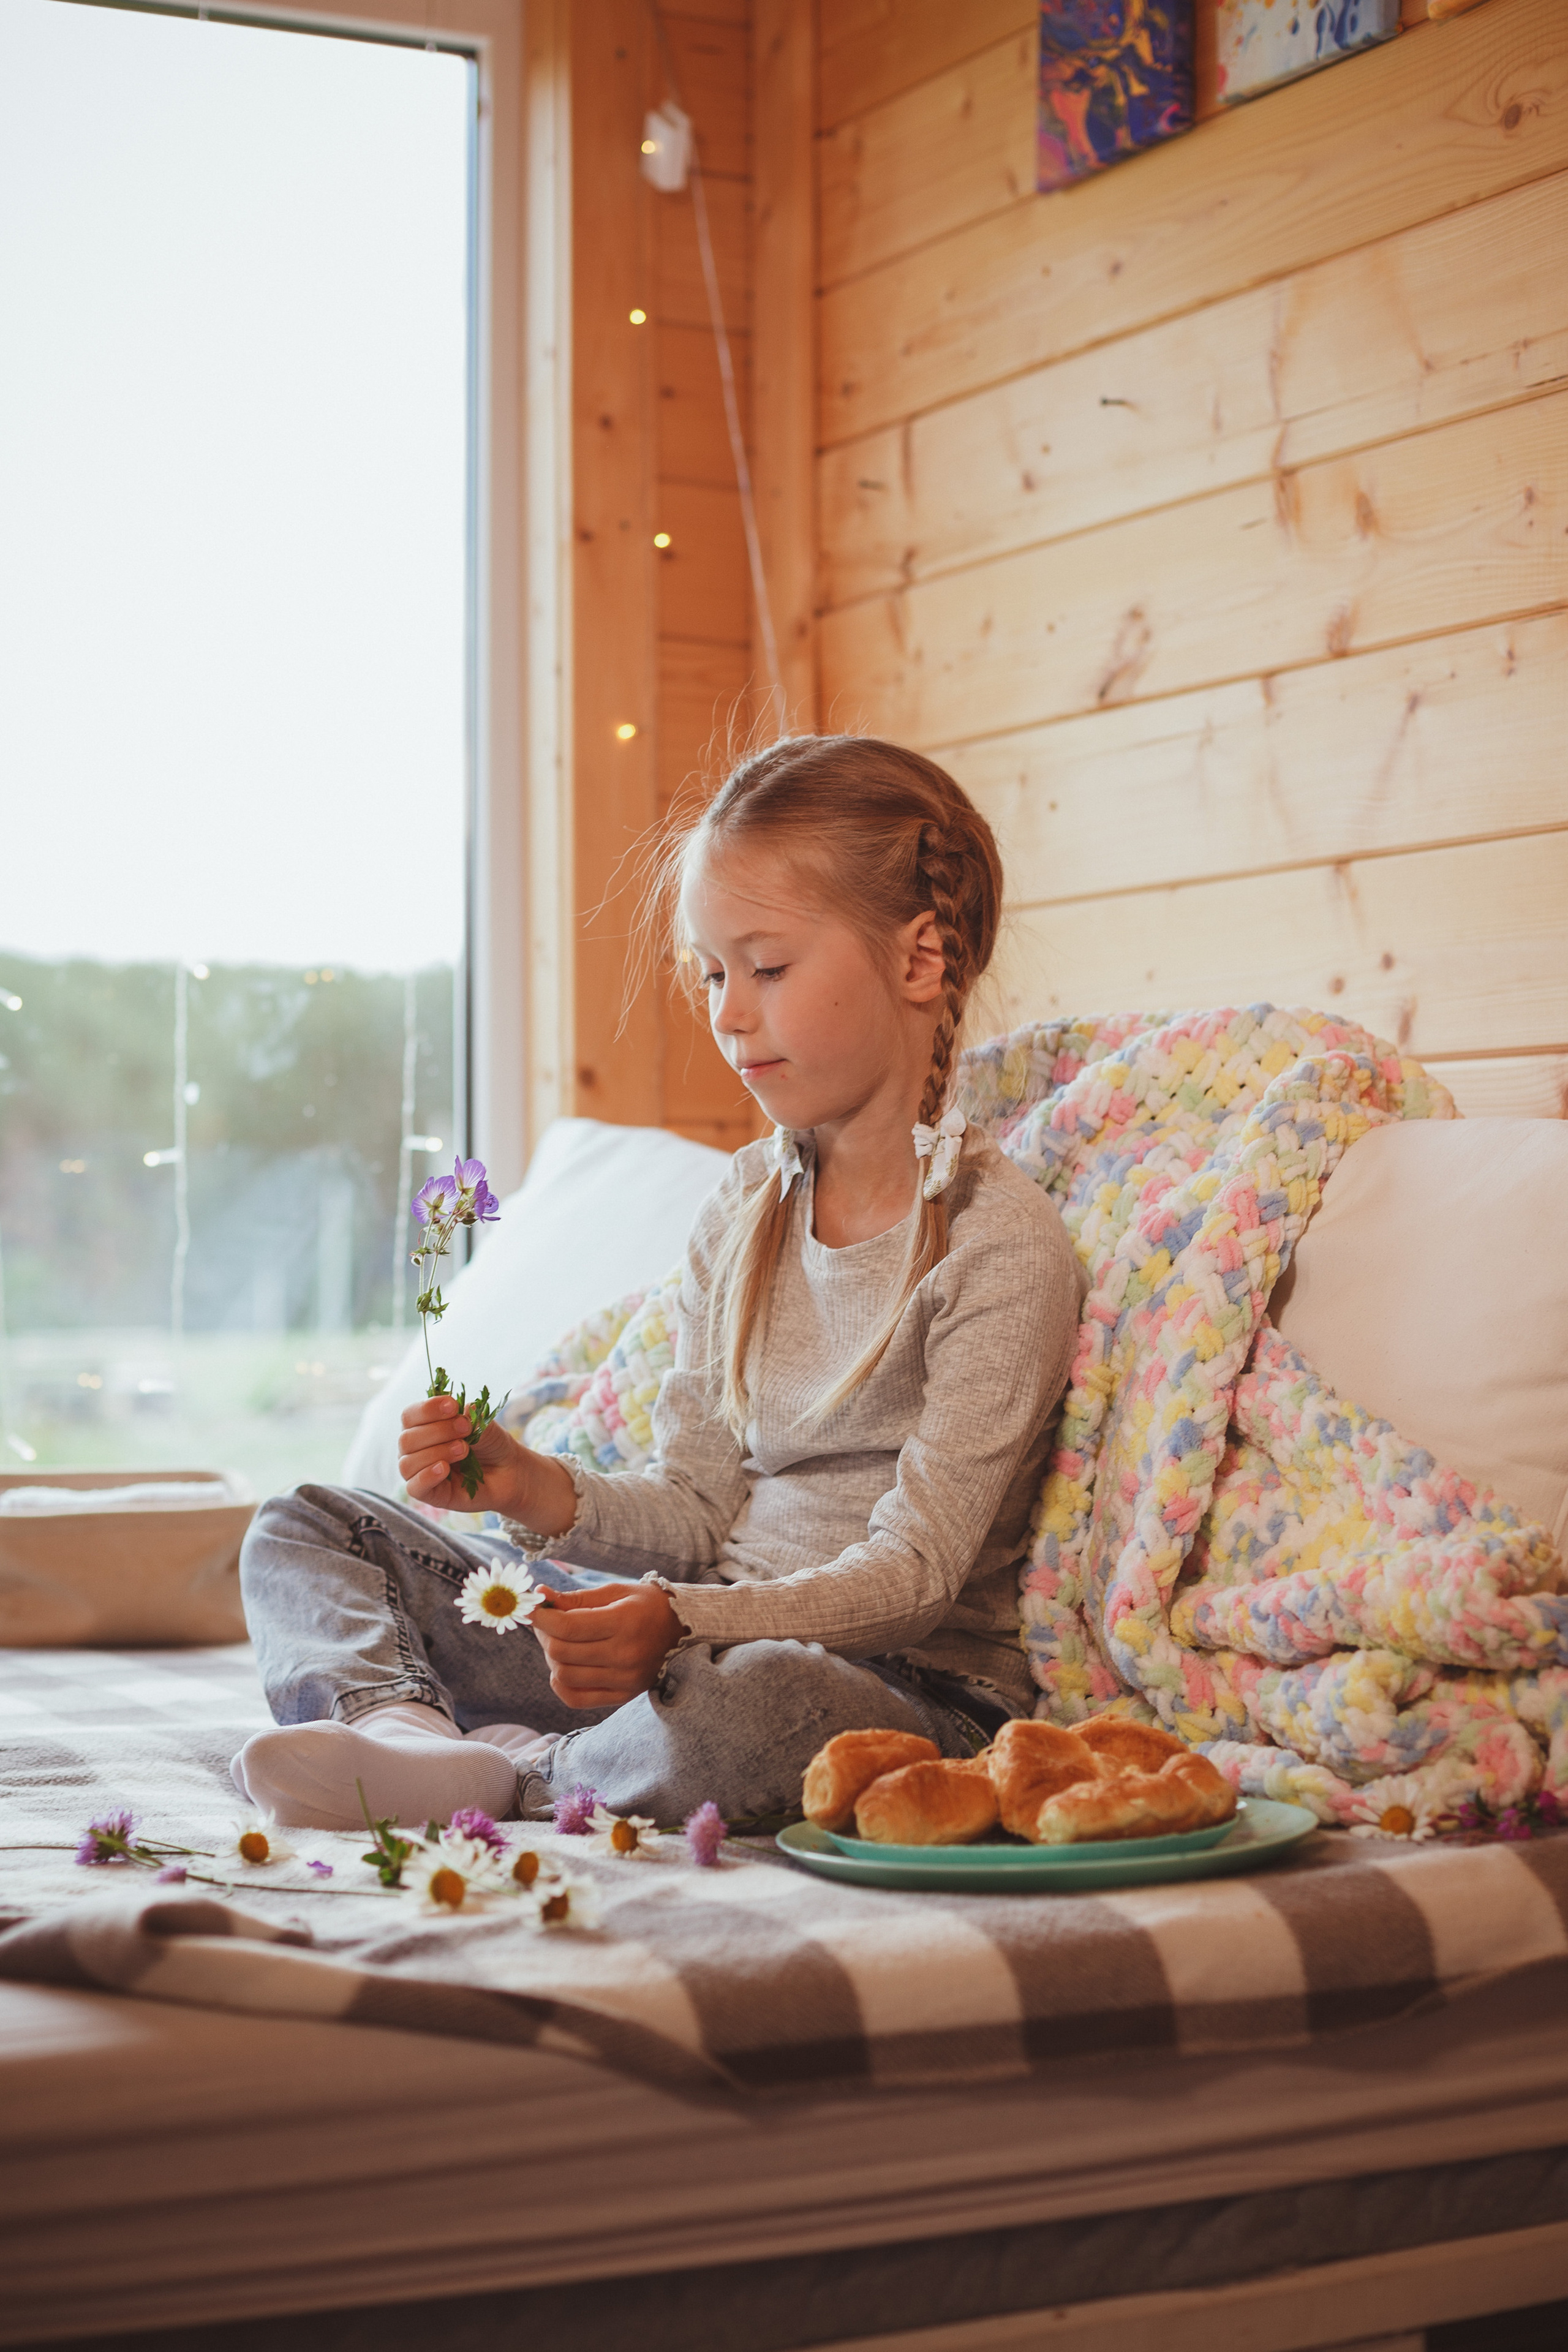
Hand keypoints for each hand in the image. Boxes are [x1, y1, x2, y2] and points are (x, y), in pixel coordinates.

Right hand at [399, 1394, 572, 1525]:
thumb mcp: (482, 1425)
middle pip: (407, 1439)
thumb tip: (461, 1409)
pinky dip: (427, 1476)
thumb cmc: (490, 1444)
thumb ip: (469, 1417)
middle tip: (466, 1429)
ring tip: (464, 1449)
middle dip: (438, 1431)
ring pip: (408, 1463)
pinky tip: (444, 1469)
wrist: (510, 1471)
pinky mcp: (430, 1494)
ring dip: (437, 1452)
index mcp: (423, 1427)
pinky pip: (414, 1487)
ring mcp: (421, 1473)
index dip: (427, 1409)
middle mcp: (416, 1450)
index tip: (452, 1405)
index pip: (409, 1416)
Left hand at [531, 1582, 681, 1708]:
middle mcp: (625, 1655)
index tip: (532, 1608)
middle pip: (561, 1653)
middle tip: (545, 1622)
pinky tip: (565, 1666)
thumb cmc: (646, 1605)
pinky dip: (560, 1683)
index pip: (567, 1626)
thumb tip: (540, 1595)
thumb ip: (576, 1598)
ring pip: (564, 1676)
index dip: (541, 1617)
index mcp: (625, 1622)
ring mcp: (625, 1680)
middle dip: (544, 1635)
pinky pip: (575, 1698)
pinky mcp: (622, 1696)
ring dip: (551, 1658)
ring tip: (559, 1641)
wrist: (684, 1631)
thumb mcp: (615, 1592)